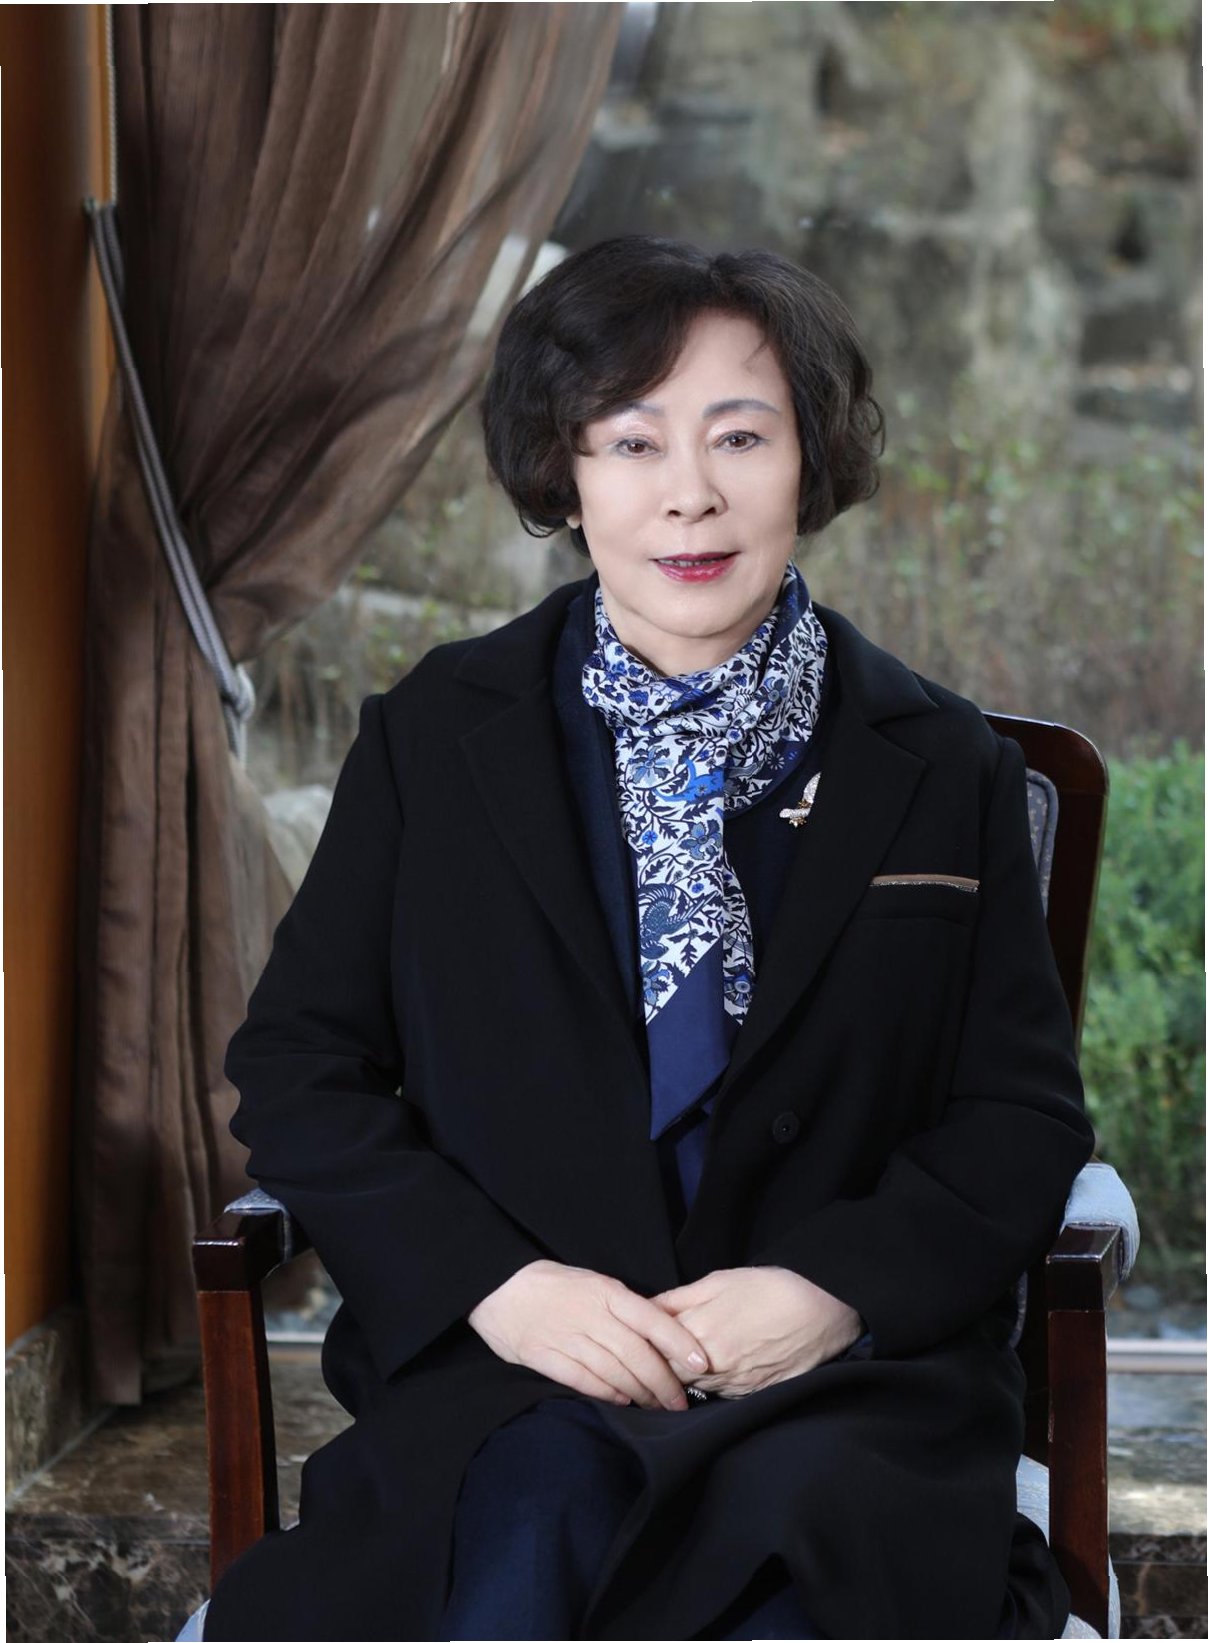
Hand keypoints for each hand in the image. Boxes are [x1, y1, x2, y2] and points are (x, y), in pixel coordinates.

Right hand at [467, 1259, 711, 1409]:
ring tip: (657, 1408)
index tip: (700, 1363)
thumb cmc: (552, 1285)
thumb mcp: (592, 1284)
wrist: (498, 1286)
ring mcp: (567, 1336)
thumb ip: (620, 1308)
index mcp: (606, 1292)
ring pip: (615, 1371)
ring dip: (641, 1393)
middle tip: (681, 1402)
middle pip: (637, 1354)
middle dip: (664, 1383)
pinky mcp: (545, 1357)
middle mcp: (591, 1314)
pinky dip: (607, 1393)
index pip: (652, 1318)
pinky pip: (584, 1380)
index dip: (679, 1343)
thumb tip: (657, 1334)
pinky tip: (622, 1401)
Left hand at [650, 1266, 863, 1398]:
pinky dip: (709, 1385)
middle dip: (657, 1366)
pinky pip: (718, 1395)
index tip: (632, 1340)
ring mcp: (732, 1384)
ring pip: (692, 1389)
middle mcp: (712, 1364)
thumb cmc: (770, 1288)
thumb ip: (679, 1298)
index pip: (652, 1349)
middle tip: (649, 1355)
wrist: (822, 1311)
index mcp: (699, 1330)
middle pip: (668, 1375)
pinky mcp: (750, 1395)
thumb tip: (646, 1307)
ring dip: (681, 1379)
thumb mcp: (719, 1281)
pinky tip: (710, 1370)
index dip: (641, 1345)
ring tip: (676, 1363)